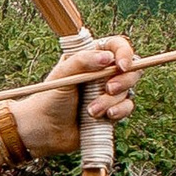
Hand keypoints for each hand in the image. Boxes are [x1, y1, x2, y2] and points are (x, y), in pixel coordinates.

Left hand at [21, 32, 139, 160]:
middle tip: (108, 89)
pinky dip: (119, 111)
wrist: (45, 130)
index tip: (121, 66)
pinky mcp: (112, 110)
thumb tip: (108, 58)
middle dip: (123, 80)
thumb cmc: (49, 98)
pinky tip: (105, 116)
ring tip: (90, 111)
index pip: (117, 46)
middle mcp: (103, 72)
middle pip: (131, 68)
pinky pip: (127, 107)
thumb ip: (82, 61)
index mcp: (91, 57)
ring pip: (128, 90)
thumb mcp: (62, 75)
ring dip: (111, 101)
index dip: (124, 53)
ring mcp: (108, 92)